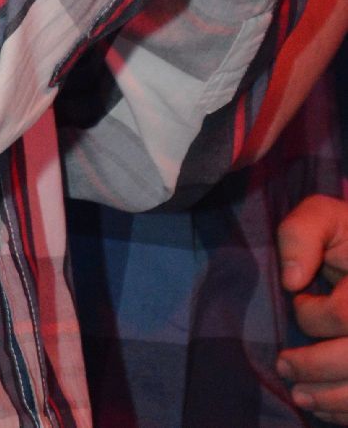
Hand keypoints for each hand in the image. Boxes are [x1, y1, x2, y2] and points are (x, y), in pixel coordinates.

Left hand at [277, 195, 347, 421]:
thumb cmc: (346, 239)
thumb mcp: (324, 217)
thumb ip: (301, 233)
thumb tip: (291, 280)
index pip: (346, 313)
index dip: (314, 315)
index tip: (297, 300)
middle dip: (316, 367)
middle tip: (284, 366)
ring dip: (332, 399)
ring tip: (299, 395)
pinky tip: (324, 407)